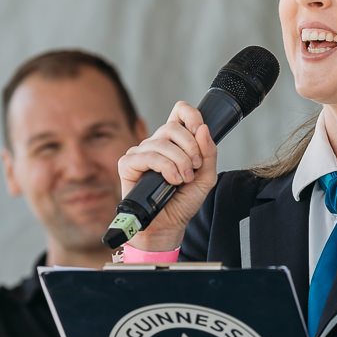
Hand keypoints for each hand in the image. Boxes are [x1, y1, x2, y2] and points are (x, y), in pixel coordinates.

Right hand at [115, 101, 217, 250]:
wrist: (170, 225)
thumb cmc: (183, 201)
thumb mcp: (206, 177)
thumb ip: (209, 153)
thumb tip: (203, 129)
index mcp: (175, 142)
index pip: (179, 112)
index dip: (190, 115)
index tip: (200, 130)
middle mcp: (157, 143)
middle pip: (172, 127)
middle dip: (190, 147)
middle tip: (195, 167)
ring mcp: (141, 153)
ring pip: (161, 143)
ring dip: (179, 162)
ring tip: (184, 180)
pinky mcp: (128, 164)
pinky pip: (147, 156)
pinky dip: (164, 168)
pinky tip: (171, 181)